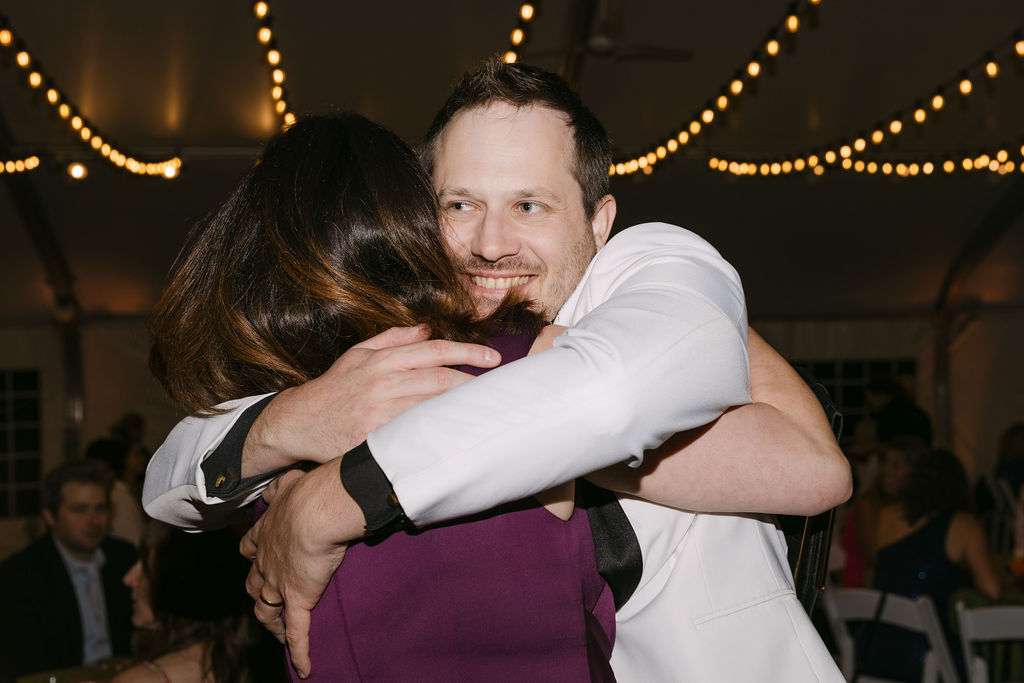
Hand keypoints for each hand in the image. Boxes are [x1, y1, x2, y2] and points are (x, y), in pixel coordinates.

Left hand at [241, 459, 364, 677]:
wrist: (316, 511)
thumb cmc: (307, 491)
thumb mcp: (288, 482)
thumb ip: (282, 484)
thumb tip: (282, 479)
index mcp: (265, 534)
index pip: (250, 548)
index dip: (253, 555)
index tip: (256, 557)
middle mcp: (265, 563)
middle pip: (254, 584)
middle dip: (259, 592)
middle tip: (268, 597)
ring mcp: (279, 584)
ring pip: (266, 611)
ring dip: (271, 623)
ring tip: (277, 634)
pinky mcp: (298, 600)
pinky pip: (297, 632)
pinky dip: (299, 652)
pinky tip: (305, 668)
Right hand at [242, 325, 499, 475]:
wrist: (297, 422)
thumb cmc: (332, 389)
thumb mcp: (358, 355)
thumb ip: (393, 339)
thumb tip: (426, 328)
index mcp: (382, 359)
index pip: (434, 350)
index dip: (468, 352)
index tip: (493, 358)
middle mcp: (382, 382)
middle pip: (439, 378)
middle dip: (473, 383)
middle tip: (499, 389)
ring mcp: (378, 411)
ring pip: (431, 406)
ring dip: (461, 408)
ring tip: (487, 409)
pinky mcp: (372, 438)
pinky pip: (413, 434)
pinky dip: (437, 433)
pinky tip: (458, 434)